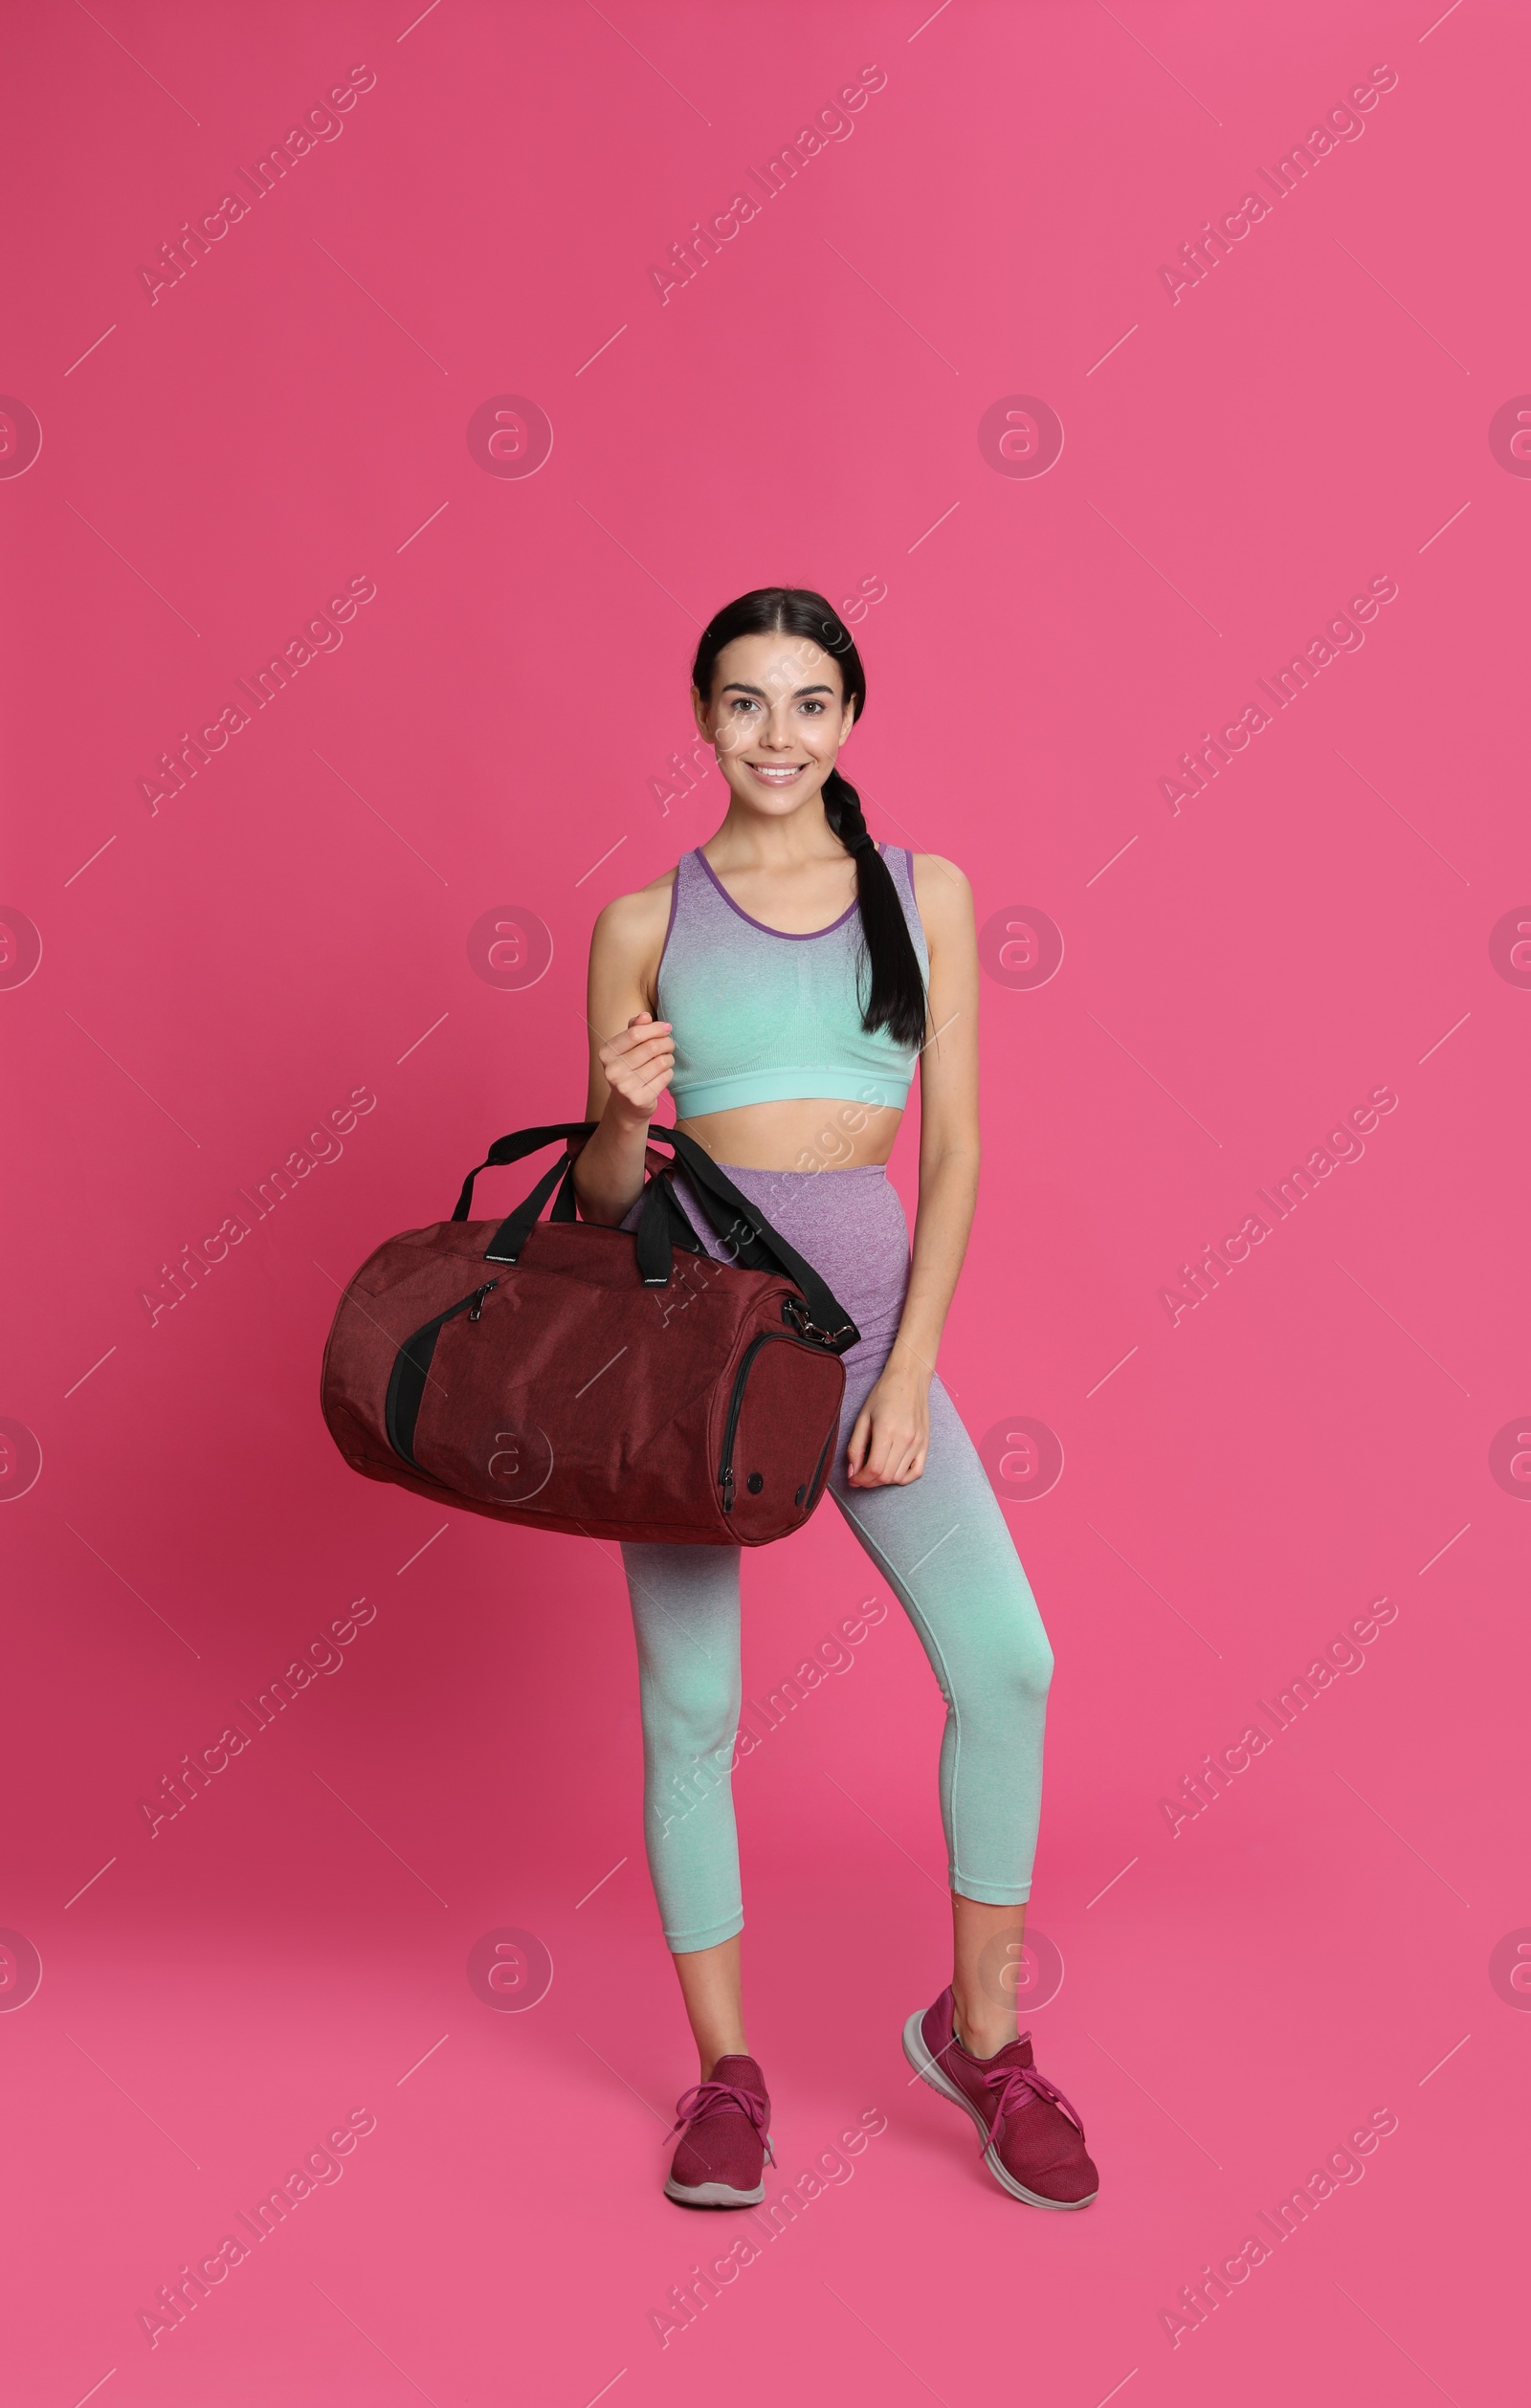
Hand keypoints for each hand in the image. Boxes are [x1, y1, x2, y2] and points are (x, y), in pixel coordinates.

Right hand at [600, 1012, 673, 1121]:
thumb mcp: (627, 1047)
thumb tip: (645, 1016)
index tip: (667, 1028)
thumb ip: (634, 1029)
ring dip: (669, 1058)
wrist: (626, 1105)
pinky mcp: (640, 1099)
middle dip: (666, 1042)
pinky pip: (665, 1077)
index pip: (635, 1033)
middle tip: (670, 1044)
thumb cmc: (629, 1068)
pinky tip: (663, 1074)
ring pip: (661, 1062)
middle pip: (651, 1047)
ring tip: (666, 1059)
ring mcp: (625, 1087)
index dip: (655, 1028)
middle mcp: (612, 1071)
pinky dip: (669, 1072)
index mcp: (606, 1053)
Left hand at [844, 1359, 930, 1487]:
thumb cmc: (883, 1394)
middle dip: (869, 1482)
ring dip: (884, 1480)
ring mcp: (918, 1443)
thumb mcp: (863, 1417)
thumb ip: (855, 1446)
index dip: (860, 1479)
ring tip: (875, 1470)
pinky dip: (903, 1478)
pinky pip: (917, 1472)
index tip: (853, 1479)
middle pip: (886, 1477)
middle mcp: (905, 1439)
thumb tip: (853, 1471)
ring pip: (899, 1477)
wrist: (909, 1379)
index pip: (874, 1469)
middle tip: (860, 1476)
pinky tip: (893, 1471)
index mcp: (887, 1431)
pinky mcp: (926, 1444)